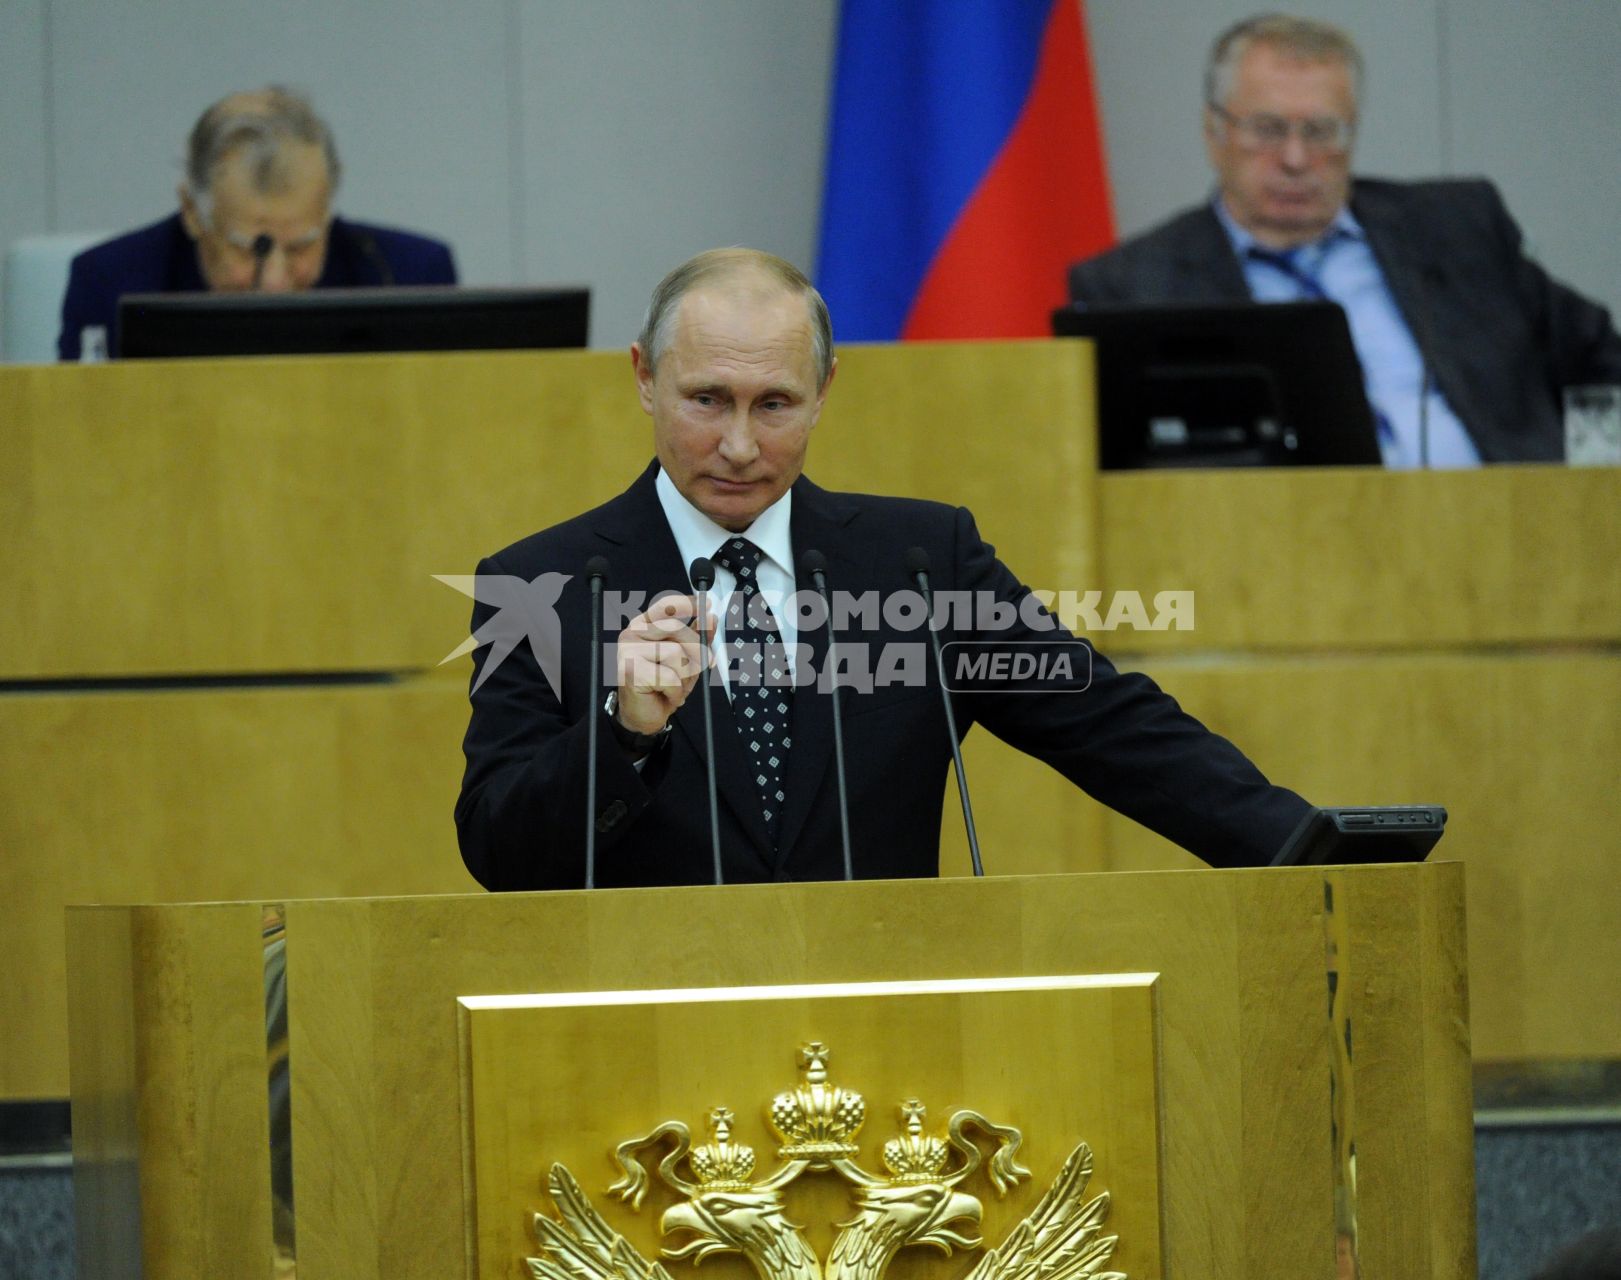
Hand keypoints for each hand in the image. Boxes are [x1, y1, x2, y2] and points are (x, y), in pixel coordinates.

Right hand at [612, 594, 711, 733]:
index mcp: (644, 626)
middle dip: (697, 649)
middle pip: (676, 628)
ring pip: (675, 653)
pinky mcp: (630, 670)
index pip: (665, 606)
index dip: (687, 603)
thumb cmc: (662, 685)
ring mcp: (628, 651)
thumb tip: (712, 619)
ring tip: (674, 685)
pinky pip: (669, 677)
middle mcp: (632, 634)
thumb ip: (698, 638)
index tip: (707, 604)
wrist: (643, 715)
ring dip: (684, 675)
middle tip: (704, 665)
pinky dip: (675, 691)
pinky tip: (666, 694)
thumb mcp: (687, 659)